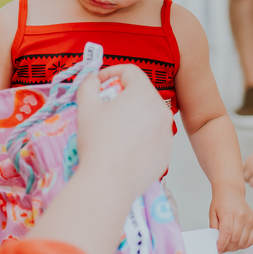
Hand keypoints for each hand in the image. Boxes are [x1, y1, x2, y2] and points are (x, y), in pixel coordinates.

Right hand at [76, 64, 171, 199]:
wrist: (109, 182)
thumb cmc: (97, 142)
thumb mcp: (86, 106)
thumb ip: (88, 84)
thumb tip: (93, 80)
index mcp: (143, 94)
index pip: (129, 71)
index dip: (110, 72)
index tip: (97, 85)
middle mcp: (161, 110)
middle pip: (141, 92)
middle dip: (121, 95)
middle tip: (103, 108)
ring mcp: (167, 132)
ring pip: (148, 114)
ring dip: (131, 115)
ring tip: (113, 130)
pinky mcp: (166, 152)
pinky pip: (153, 136)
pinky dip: (140, 136)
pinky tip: (123, 148)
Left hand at [208, 188, 252, 252]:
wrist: (231, 192)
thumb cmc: (221, 202)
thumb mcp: (212, 213)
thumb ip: (214, 227)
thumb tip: (217, 242)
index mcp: (229, 213)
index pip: (226, 233)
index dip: (222, 244)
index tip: (218, 249)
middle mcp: (241, 216)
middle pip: (235, 238)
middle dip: (227, 247)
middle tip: (222, 249)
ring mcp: (249, 220)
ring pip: (243, 241)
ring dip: (235, 248)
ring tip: (228, 246)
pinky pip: (251, 239)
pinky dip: (244, 245)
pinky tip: (237, 244)